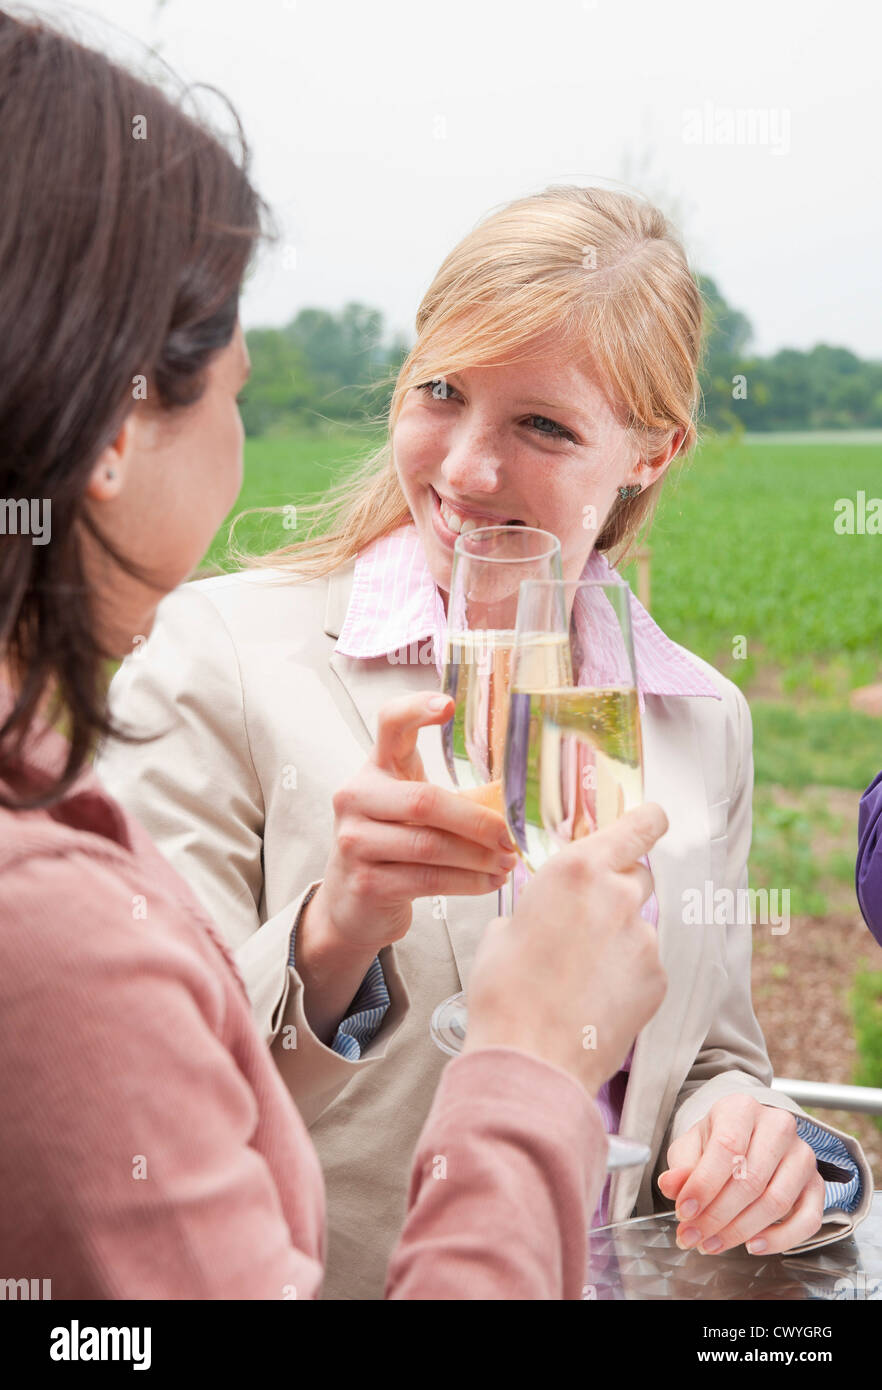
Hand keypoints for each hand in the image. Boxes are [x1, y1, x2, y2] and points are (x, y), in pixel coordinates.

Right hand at [314, 691, 517, 954]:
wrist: (349, 904)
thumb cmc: (394, 847)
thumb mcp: (411, 811)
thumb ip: (448, 797)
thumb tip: (516, 801)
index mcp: (375, 768)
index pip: (390, 724)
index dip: (416, 709)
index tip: (449, 705)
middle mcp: (356, 798)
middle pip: (424, 800)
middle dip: (476, 821)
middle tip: (510, 836)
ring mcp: (355, 842)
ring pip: (430, 846)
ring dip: (479, 857)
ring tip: (508, 861)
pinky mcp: (366, 883)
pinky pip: (429, 880)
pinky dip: (469, 882)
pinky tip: (491, 881)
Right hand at [464, 803, 668, 1093]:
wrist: (530, 1057)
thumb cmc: (504, 991)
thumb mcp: (504, 930)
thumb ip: (539, 908)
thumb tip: (547, 917)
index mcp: (576, 870)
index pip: (636, 828)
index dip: (648, 821)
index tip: (654, 818)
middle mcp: (618, 896)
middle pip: (637, 877)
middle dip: (618, 892)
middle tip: (589, 924)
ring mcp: (643, 938)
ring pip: (638, 927)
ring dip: (618, 942)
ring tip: (582, 980)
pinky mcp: (657, 979)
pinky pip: (645, 966)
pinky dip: (627, 978)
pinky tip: (596, 1001)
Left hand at [658, 1094, 825, 1254]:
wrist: (747, 1137)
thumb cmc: (718, 1141)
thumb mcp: (691, 1146)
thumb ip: (681, 1166)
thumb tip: (671, 1185)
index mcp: (742, 1108)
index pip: (727, 1147)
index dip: (704, 1185)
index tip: (684, 1211)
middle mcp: (778, 1127)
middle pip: (751, 1180)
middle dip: (717, 1216)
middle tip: (693, 1235)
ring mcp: (802, 1155)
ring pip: (777, 1202)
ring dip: (741, 1231)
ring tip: (713, 1243)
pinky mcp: (816, 1183)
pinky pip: (808, 1219)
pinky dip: (781, 1239)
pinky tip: (753, 1245)